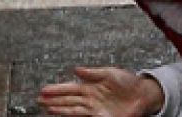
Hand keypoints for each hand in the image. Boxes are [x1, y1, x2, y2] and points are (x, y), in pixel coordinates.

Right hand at [37, 66, 163, 116]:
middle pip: (68, 99)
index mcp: (91, 86)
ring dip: (60, 109)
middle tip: (39, 100)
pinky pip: (83, 116)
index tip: (44, 90)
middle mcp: (90, 98)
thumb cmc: (128, 82)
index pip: (70, 88)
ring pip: (72, 109)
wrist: (143, 94)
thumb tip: (76, 69)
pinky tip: (63, 114)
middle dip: (53, 100)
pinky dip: (72, 115)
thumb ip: (92, 72)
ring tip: (47, 108)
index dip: (57, 89)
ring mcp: (94, 108)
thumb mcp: (110, 73)